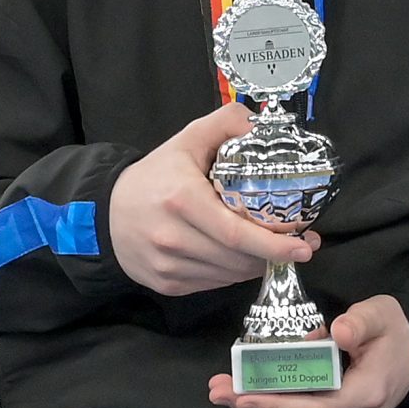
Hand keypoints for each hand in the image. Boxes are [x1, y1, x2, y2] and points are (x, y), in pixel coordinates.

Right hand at [109, 102, 319, 296]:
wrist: (104, 212)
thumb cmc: (153, 176)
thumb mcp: (186, 141)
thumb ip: (224, 124)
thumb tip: (260, 124)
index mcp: (182, 199)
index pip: (236, 232)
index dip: (274, 244)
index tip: (304, 244)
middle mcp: (173, 236)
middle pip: (238, 257)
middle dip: (275, 255)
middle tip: (303, 246)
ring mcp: (168, 264)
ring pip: (229, 274)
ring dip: (257, 265)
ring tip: (275, 250)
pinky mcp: (166, 284)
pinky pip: (213, 283)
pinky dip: (234, 272)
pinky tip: (242, 257)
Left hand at [208, 294, 408, 407]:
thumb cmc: (395, 331)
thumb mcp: (381, 314)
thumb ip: (359, 322)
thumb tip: (334, 332)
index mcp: (368, 393)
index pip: (317, 407)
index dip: (277, 404)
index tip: (243, 394)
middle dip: (257, 403)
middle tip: (217, 390)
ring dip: (262, 403)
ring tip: (223, 389)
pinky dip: (277, 401)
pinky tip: (248, 390)